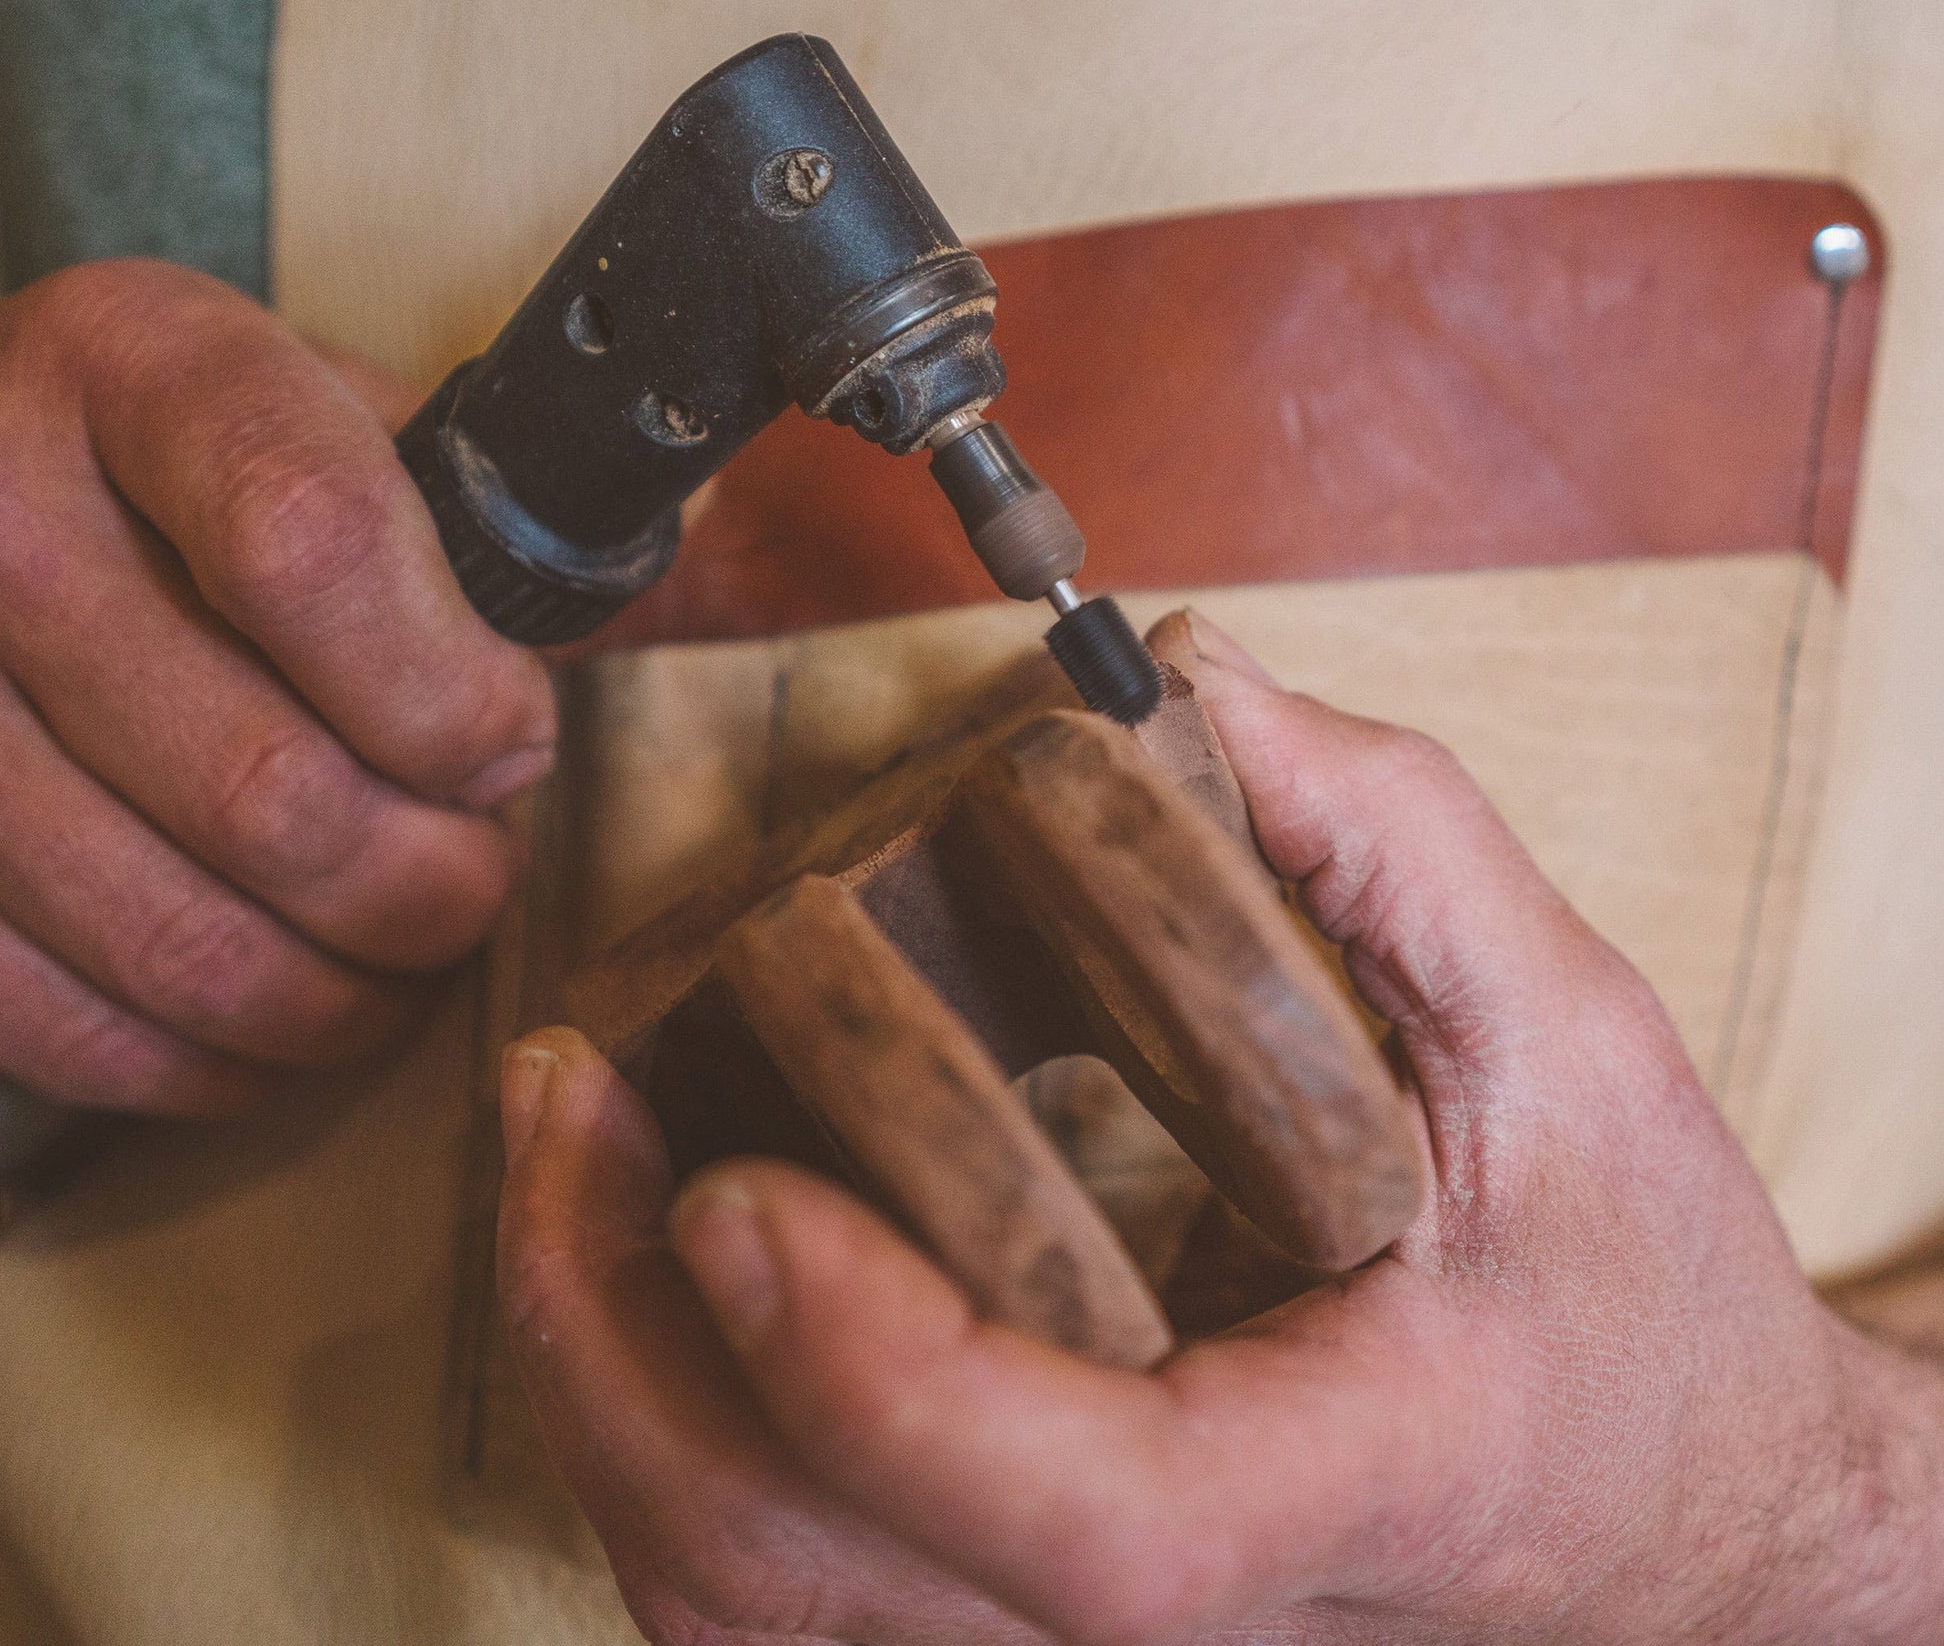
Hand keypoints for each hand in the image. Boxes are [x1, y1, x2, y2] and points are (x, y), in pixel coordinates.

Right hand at [0, 260, 554, 1112]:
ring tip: (400, 963)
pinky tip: (271, 1030)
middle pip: (269, 789)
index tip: (512, 748)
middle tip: (477, 885)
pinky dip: (199, 1061)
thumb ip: (472, 508)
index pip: (318, 554)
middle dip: (433, 887)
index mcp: (137, 363)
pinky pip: (52, 1020)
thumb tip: (665, 614)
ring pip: (176, 937)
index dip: (455, 698)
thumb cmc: (175, 458)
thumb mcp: (318, 405)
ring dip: (338, 997)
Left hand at [497, 612, 1943, 1643]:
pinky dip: (664, 1434)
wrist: (1678, 1514)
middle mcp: (1188, 1624)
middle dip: (629, 1348)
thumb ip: (1395, 853)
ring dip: (611, 1384)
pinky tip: (637, 1261)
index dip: (887, 1375)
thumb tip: (1188, 684)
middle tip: (558, 1101)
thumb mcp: (1575, 1045)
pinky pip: (781, 1591)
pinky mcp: (1017, 1619)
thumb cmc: (1631, 1296)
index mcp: (1345, 1480)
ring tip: (560, 1155)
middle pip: (823, 1584)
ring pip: (761, 1611)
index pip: (1090, 1521)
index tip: (734, 1186)